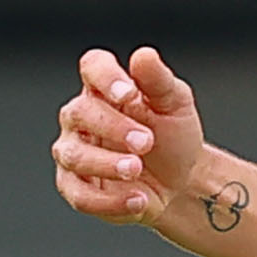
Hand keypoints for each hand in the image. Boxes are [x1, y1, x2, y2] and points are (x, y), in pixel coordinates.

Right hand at [52, 47, 211, 226]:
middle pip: (80, 113)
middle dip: (113, 127)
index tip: (129, 93)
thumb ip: (159, 81)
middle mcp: (81, 117)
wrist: (182, 184)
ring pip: (74, 155)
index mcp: (104, 88)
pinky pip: (79, 195)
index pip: (93, 67)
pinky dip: (108, 201)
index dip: (106, 77)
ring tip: (137, 170)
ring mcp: (74, 152)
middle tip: (146, 142)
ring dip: (106, 164)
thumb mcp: (176, 105)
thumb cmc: (174, 136)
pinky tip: (138, 199)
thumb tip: (143, 56)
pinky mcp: (75, 187)